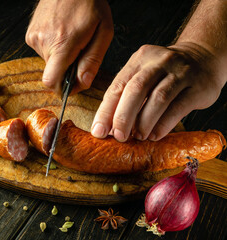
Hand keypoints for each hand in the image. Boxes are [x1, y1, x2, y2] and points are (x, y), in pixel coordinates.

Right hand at [25, 0, 113, 93]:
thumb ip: (93, 60)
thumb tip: (83, 83)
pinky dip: (53, 48)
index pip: (52, 81)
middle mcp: (43, 42)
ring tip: (70, 38)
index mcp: (62, 44)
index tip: (73, 85)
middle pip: (53, 72)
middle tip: (79, 51)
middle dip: (67, 68)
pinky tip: (61, 33)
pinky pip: (42, 51)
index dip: (63, 88)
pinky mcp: (30, 34)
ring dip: (60, 57)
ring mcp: (34, 37)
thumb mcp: (103, 32)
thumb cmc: (90, 4)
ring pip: (48, 62)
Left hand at [91, 43, 224, 141]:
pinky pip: (178, 107)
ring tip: (138, 137)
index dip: (106, 111)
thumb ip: (127, 96)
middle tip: (118, 137)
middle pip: (136, 89)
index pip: (117, 86)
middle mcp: (158, 62)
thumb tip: (109, 127)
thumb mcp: (144, 75)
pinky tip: (155, 135)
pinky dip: (163, 124)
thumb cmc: (165, 74)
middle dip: (123, 116)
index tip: (98, 131)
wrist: (204, 57)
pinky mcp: (198, 86)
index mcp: (139, 59)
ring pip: (158, 98)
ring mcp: (180, 72)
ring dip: (144, 122)